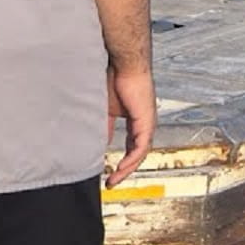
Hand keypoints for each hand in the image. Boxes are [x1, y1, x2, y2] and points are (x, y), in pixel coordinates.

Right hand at [105, 63, 155, 187]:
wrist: (124, 63)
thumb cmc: (115, 77)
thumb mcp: (105, 108)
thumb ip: (104, 125)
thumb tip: (97, 141)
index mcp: (135, 118)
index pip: (131, 145)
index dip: (122, 159)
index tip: (109, 171)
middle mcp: (144, 122)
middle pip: (136, 152)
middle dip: (124, 169)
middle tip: (112, 181)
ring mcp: (147, 122)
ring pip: (140, 152)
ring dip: (127, 168)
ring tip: (114, 179)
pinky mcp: (147, 121)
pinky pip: (141, 147)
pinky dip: (131, 159)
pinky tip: (121, 167)